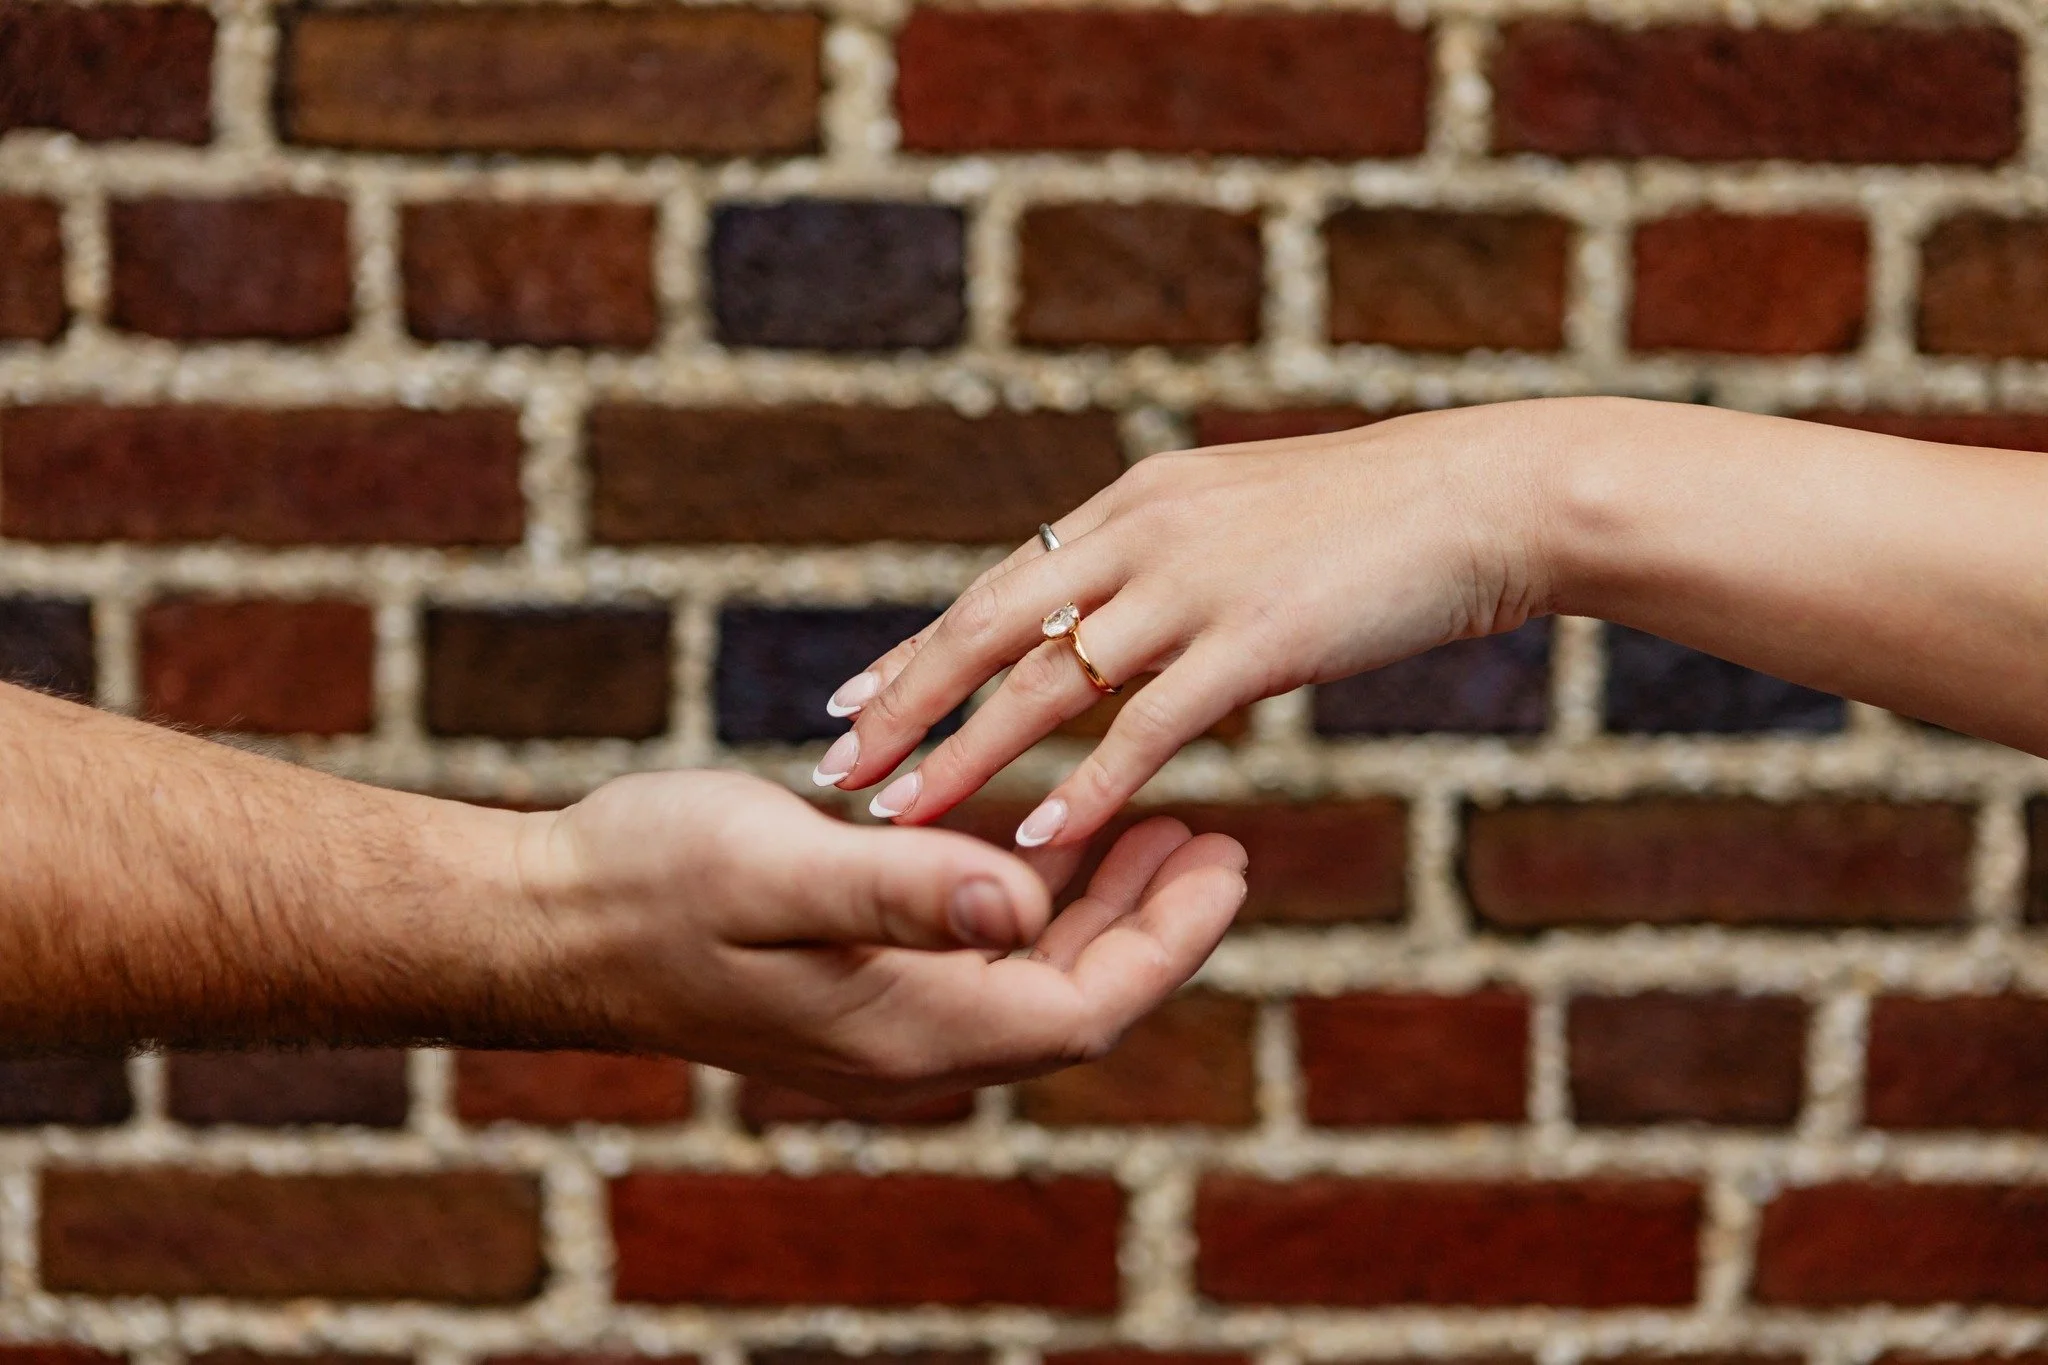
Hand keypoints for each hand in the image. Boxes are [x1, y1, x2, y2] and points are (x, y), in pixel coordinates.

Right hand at [517, 770, 1247, 1103]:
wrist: (548, 919)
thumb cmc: (650, 881)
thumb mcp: (777, 867)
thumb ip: (903, 887)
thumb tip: (1028, 904)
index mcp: (910, 1026)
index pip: (1085, 1007)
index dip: (1170, 941)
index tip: (1226, 863)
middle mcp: (910, 1042)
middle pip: (1075, 997)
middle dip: (1155, 924)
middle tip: (1218, 840)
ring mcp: (883, 1020)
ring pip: (1031, 977)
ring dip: (1100, 909)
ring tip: (1160, 828)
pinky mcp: (857, 986)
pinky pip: (976, 958)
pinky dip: (1028, 903)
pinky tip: (1046, 844)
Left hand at [818, 399, 1561, 848]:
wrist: (1488, 496)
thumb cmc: (1376, 523)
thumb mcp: (1245, 525)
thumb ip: (1170, 574)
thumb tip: (1127, 641)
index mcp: (1133, 504)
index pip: (998, 588)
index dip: (919, 651)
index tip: (852, 701)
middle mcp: (1141, 533)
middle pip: (989, 628)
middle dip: (904, 704)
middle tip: (832, 765)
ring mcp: (1194, 584)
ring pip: (1048, 681)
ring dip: (964, 754)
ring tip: (898, 816)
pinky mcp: (1256, 639)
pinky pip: (1150, 724)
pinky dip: (1089, 782)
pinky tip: (1037, 833)